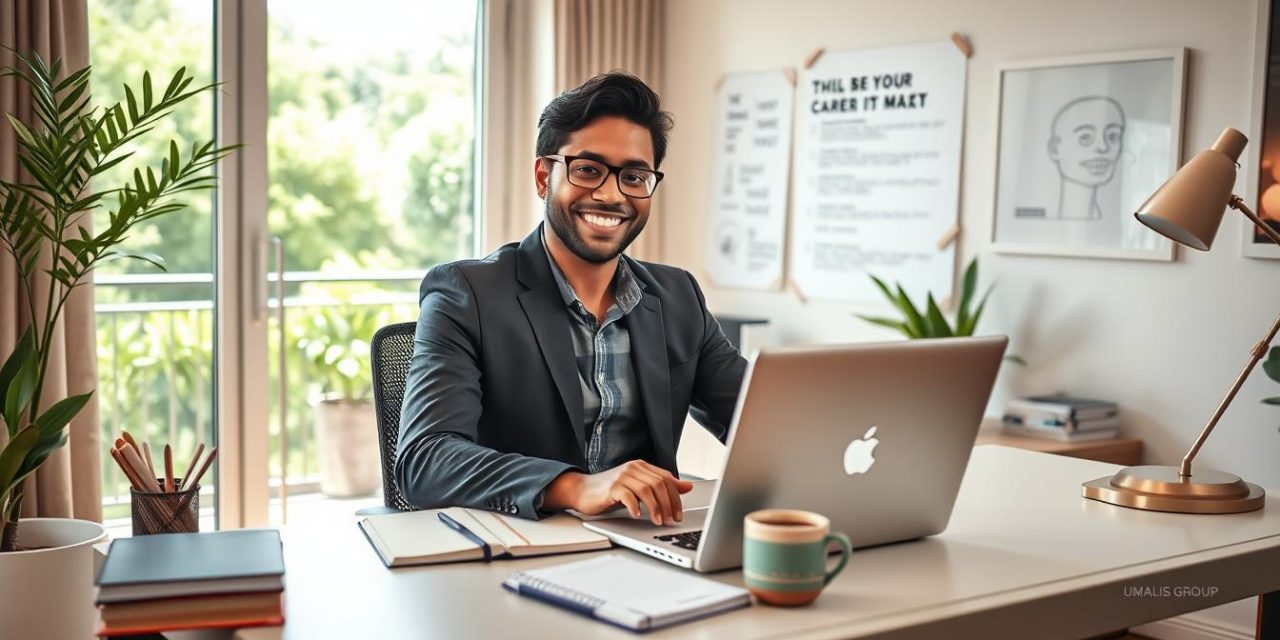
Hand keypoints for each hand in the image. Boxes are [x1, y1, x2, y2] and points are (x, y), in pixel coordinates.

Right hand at [544, 460, 693, 525]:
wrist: (583, 490)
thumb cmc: (611, 491)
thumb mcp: (639, 488)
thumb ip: (661, 486)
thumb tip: (687, 486)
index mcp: (642, 466)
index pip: (667, 478)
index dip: (676, 497)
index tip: (678, 514)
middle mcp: (633, 468)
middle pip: (659, 484)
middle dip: (668, 504)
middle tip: (670, 520)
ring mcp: (622, 476)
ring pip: (647, 490)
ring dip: (655, 508)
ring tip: (658, 521)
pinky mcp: (611, 487)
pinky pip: (628, 496)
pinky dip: (635, 507)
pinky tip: (637, 515)